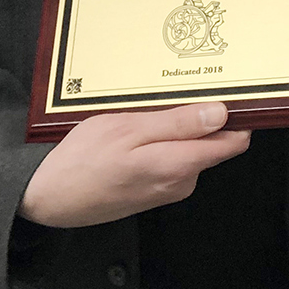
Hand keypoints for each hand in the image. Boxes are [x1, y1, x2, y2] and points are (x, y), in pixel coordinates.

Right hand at [19, 102, 249, 227]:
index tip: (232, 90)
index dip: (237, 115)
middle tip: (176, 92)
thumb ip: (177, 124)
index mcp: (179, 165)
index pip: (234, 141)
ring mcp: (168, 189)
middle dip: (202, 117)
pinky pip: (172, 160)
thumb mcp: (127, 129)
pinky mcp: (154, 191)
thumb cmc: (83, 160)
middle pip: (213, 143)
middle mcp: (181, 182)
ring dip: (178, 129)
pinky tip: (137, 133)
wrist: (50, 198)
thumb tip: (222, 114)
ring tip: (148, 110)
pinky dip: (162, 143)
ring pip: (190, 150)